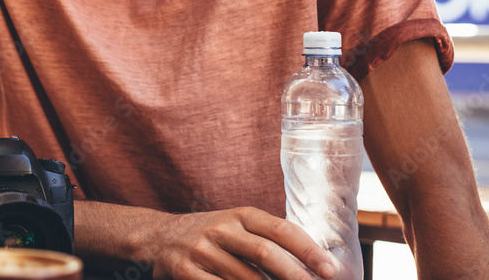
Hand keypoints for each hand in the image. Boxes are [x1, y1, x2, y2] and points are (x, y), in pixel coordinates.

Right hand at [145, 207, 335, 279]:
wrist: (157, 238)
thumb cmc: (210, 236)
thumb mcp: (235, 226)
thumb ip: (265, 240)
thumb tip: (311, 267)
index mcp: (239, 214)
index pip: (280, 229)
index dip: (308, 250)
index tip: (330, 270)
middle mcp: (221, 229)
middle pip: (266, 253)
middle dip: (296, 276)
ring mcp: (202, 251)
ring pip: (246, 279)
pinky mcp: (187, 273)